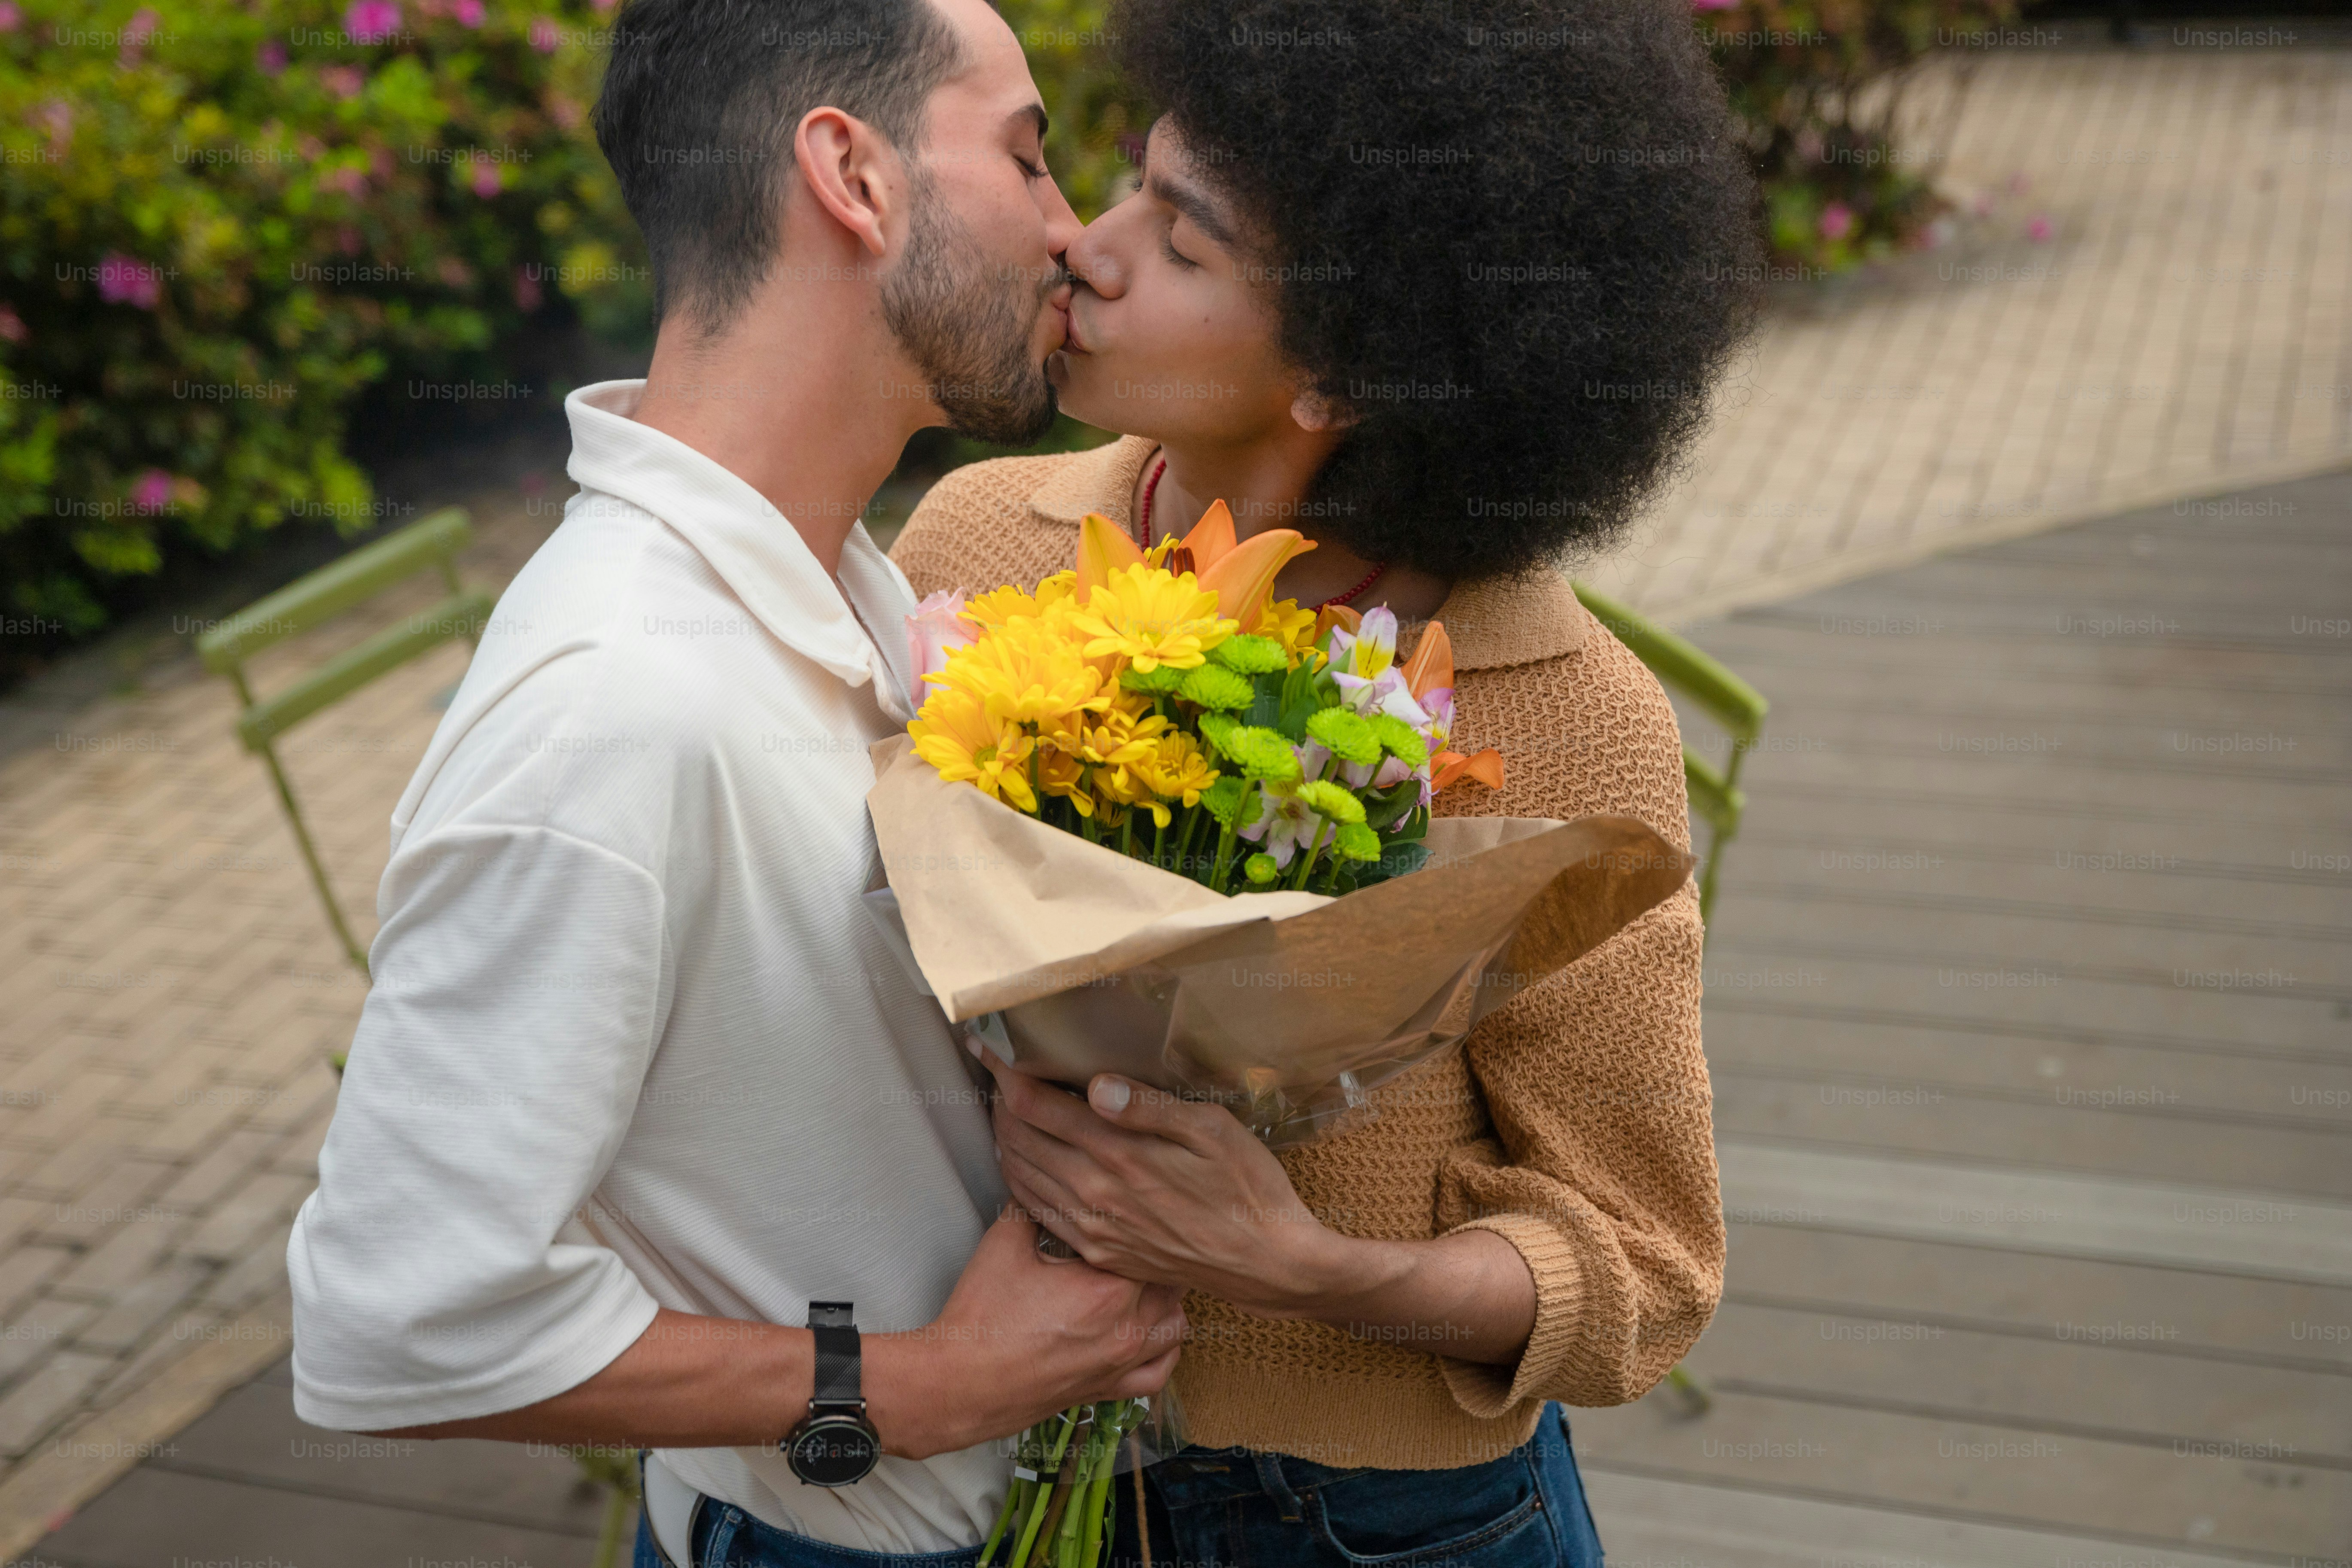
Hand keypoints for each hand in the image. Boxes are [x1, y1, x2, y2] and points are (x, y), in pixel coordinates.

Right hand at [874, 1206, 1184, 1457]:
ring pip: (1176, 1325)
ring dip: (1167, 1301)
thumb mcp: (1005, 1243)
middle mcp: (1128, 1328)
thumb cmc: (981, 1319)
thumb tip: (1044, 1180)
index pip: (1148, 1245)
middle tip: (1132, 1240)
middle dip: (1155, 1258)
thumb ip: (1034, 1205)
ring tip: (1142, 1283)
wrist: (961, 1383)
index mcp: (1109, 1289)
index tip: (1125, 1213)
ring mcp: (1123, 1364)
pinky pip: (1160, 1373)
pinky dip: (1164, 1351)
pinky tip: (1150, 1334)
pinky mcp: (1110, 1389)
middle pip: (1171, 1282)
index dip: (1138, 1225)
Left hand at [986, 1058, 1349, 1318]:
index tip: (989, 1045)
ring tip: (1004, 1109)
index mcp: (1119, 1154)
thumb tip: (1096, 1085)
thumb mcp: (1213, 1131)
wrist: (1266, 1264)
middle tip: (996, 1072)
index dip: (1005, 1072)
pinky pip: (1039, 1212)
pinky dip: (1020, 1180)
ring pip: (1022, 1174)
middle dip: (1000, 1099)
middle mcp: (1095, 1193)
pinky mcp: (1098, 1251)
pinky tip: (1023, 1162)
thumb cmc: (1247, 1188)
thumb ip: (1149, 1107)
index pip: (1036, 1106)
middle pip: (1018, 1138)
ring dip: (1004, 1138)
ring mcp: (1093, 1228)